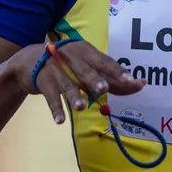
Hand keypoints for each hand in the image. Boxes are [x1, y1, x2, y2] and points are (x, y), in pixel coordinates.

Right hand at [9, 40, 144, 123]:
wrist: (29, 61)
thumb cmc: (68, 65)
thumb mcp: (89, 67)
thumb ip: (113, 78)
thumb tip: (141, 84)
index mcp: (84, 50)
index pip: (103, 61)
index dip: (116, 71)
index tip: (130, 81)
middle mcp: (69, 56)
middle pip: (83, 69)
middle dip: (93, 79)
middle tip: (103, 89)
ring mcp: (53, 68)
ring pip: (66, 83)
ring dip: (73, 95)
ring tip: (81, 107)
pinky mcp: (42, 80)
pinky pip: (50, 96)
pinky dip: (55, 108)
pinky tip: (60, 120)